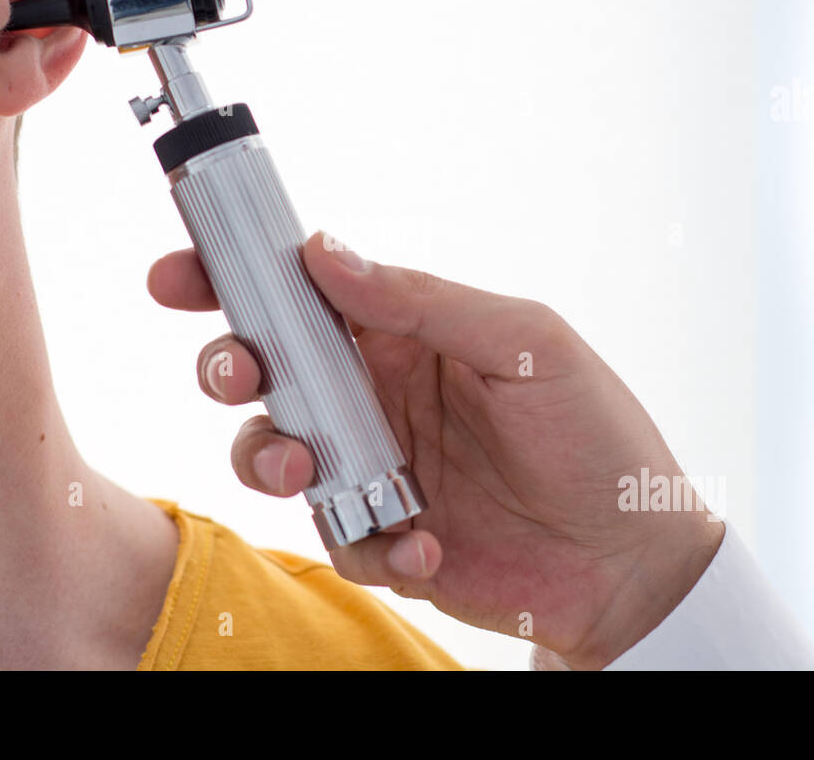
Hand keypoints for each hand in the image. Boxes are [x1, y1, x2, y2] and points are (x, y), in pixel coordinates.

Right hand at [147, 231, 723, 668]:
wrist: (635, 560)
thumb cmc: (596, 436)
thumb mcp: (525, 344)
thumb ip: (423, 302)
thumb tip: (323, 253)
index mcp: (406, 335)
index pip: (303, 295)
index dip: (232, 280)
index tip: (178, 275)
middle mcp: (377, 396)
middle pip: (266, 371)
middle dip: (228, 366)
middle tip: (238, 373)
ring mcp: (374, 469)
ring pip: (273, 454)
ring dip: (272, 457)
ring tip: (313, 470)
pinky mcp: (384, 540)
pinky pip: (336, 540)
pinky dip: (370, 543)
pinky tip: (428, 542)